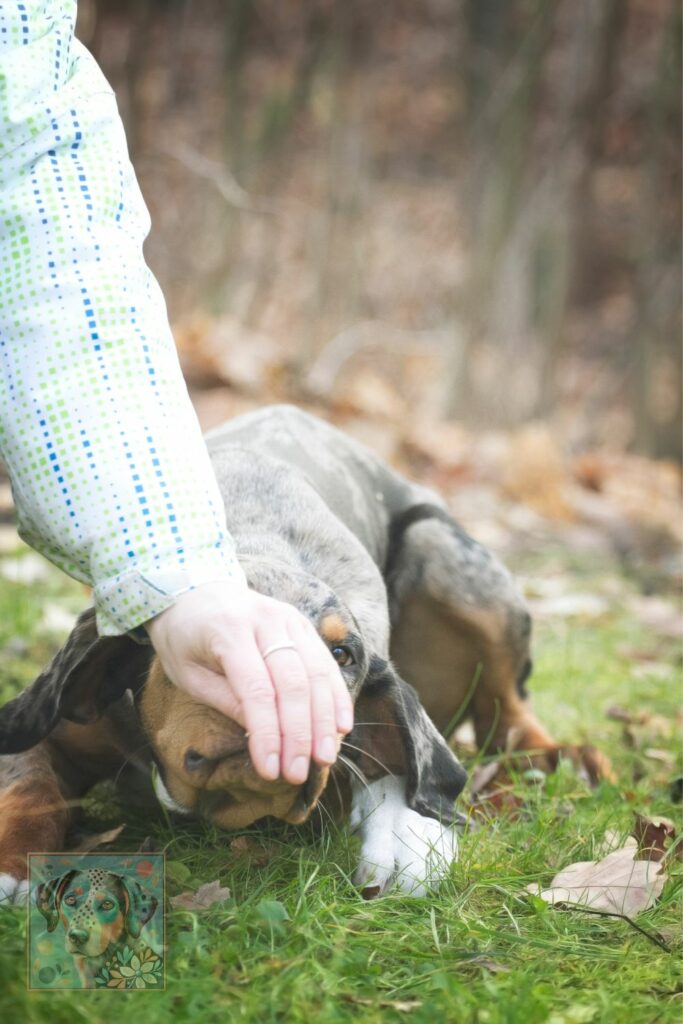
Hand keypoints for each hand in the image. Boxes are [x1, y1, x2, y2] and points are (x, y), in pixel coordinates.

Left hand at [145, 580, 353, 784]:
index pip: (256, 689)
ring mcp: (288, 618)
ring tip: (324, 757)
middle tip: (299, 772)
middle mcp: (265, 619)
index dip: (267, 733)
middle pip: (293, 682)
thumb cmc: (184, 638)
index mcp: (229, 630)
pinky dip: (335, 695)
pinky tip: (340, 725)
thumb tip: (263, 738)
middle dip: (299, 733)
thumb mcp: (188, 673)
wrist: (194, 590)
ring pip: (316, 672)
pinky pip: (325, 661)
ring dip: (323, 719)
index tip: (270, 771)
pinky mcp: (302, 624)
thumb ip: (226, 700)